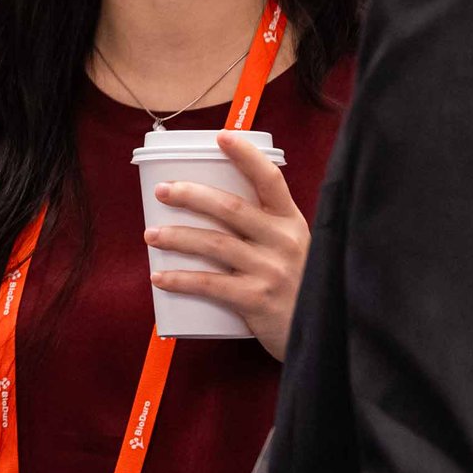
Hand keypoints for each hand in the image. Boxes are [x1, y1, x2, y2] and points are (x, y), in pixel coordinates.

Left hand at [146, 134, 309, 359]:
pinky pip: (210, 284)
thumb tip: (211, 204)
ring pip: (214, 244)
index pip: (270, 180)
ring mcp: (271, 270)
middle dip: (191, 195)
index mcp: (292, 222)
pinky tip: (159, 276)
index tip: (221, 137)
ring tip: (150, 235)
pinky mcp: (257, 299)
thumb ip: (265, 228)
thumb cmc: (297, 286)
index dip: (245, 156)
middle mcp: (284, 241)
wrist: (323, 335)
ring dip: (176, 237)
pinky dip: (180, 279)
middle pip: (230, 208)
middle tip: (162, 191)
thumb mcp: (293, 249)